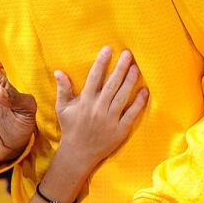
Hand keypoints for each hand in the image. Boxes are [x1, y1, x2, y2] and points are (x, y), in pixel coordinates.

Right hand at [53, 47, 147, 172]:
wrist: (79, 153)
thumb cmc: (71, 128)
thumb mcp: (63, 108)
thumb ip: (63, 89)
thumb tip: (59, 71)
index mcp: (85, 102)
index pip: (94, 77)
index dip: (101, 62)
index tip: (108, 49)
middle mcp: (98, 109)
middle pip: (111, 84)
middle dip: (120, 67)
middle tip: (128, 54)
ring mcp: (110, 119)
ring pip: (122, 96)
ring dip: (130, 81)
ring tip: (136, 67)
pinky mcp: (120, 130)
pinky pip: (131, 114)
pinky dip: (138, 102)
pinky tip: (144, 91)